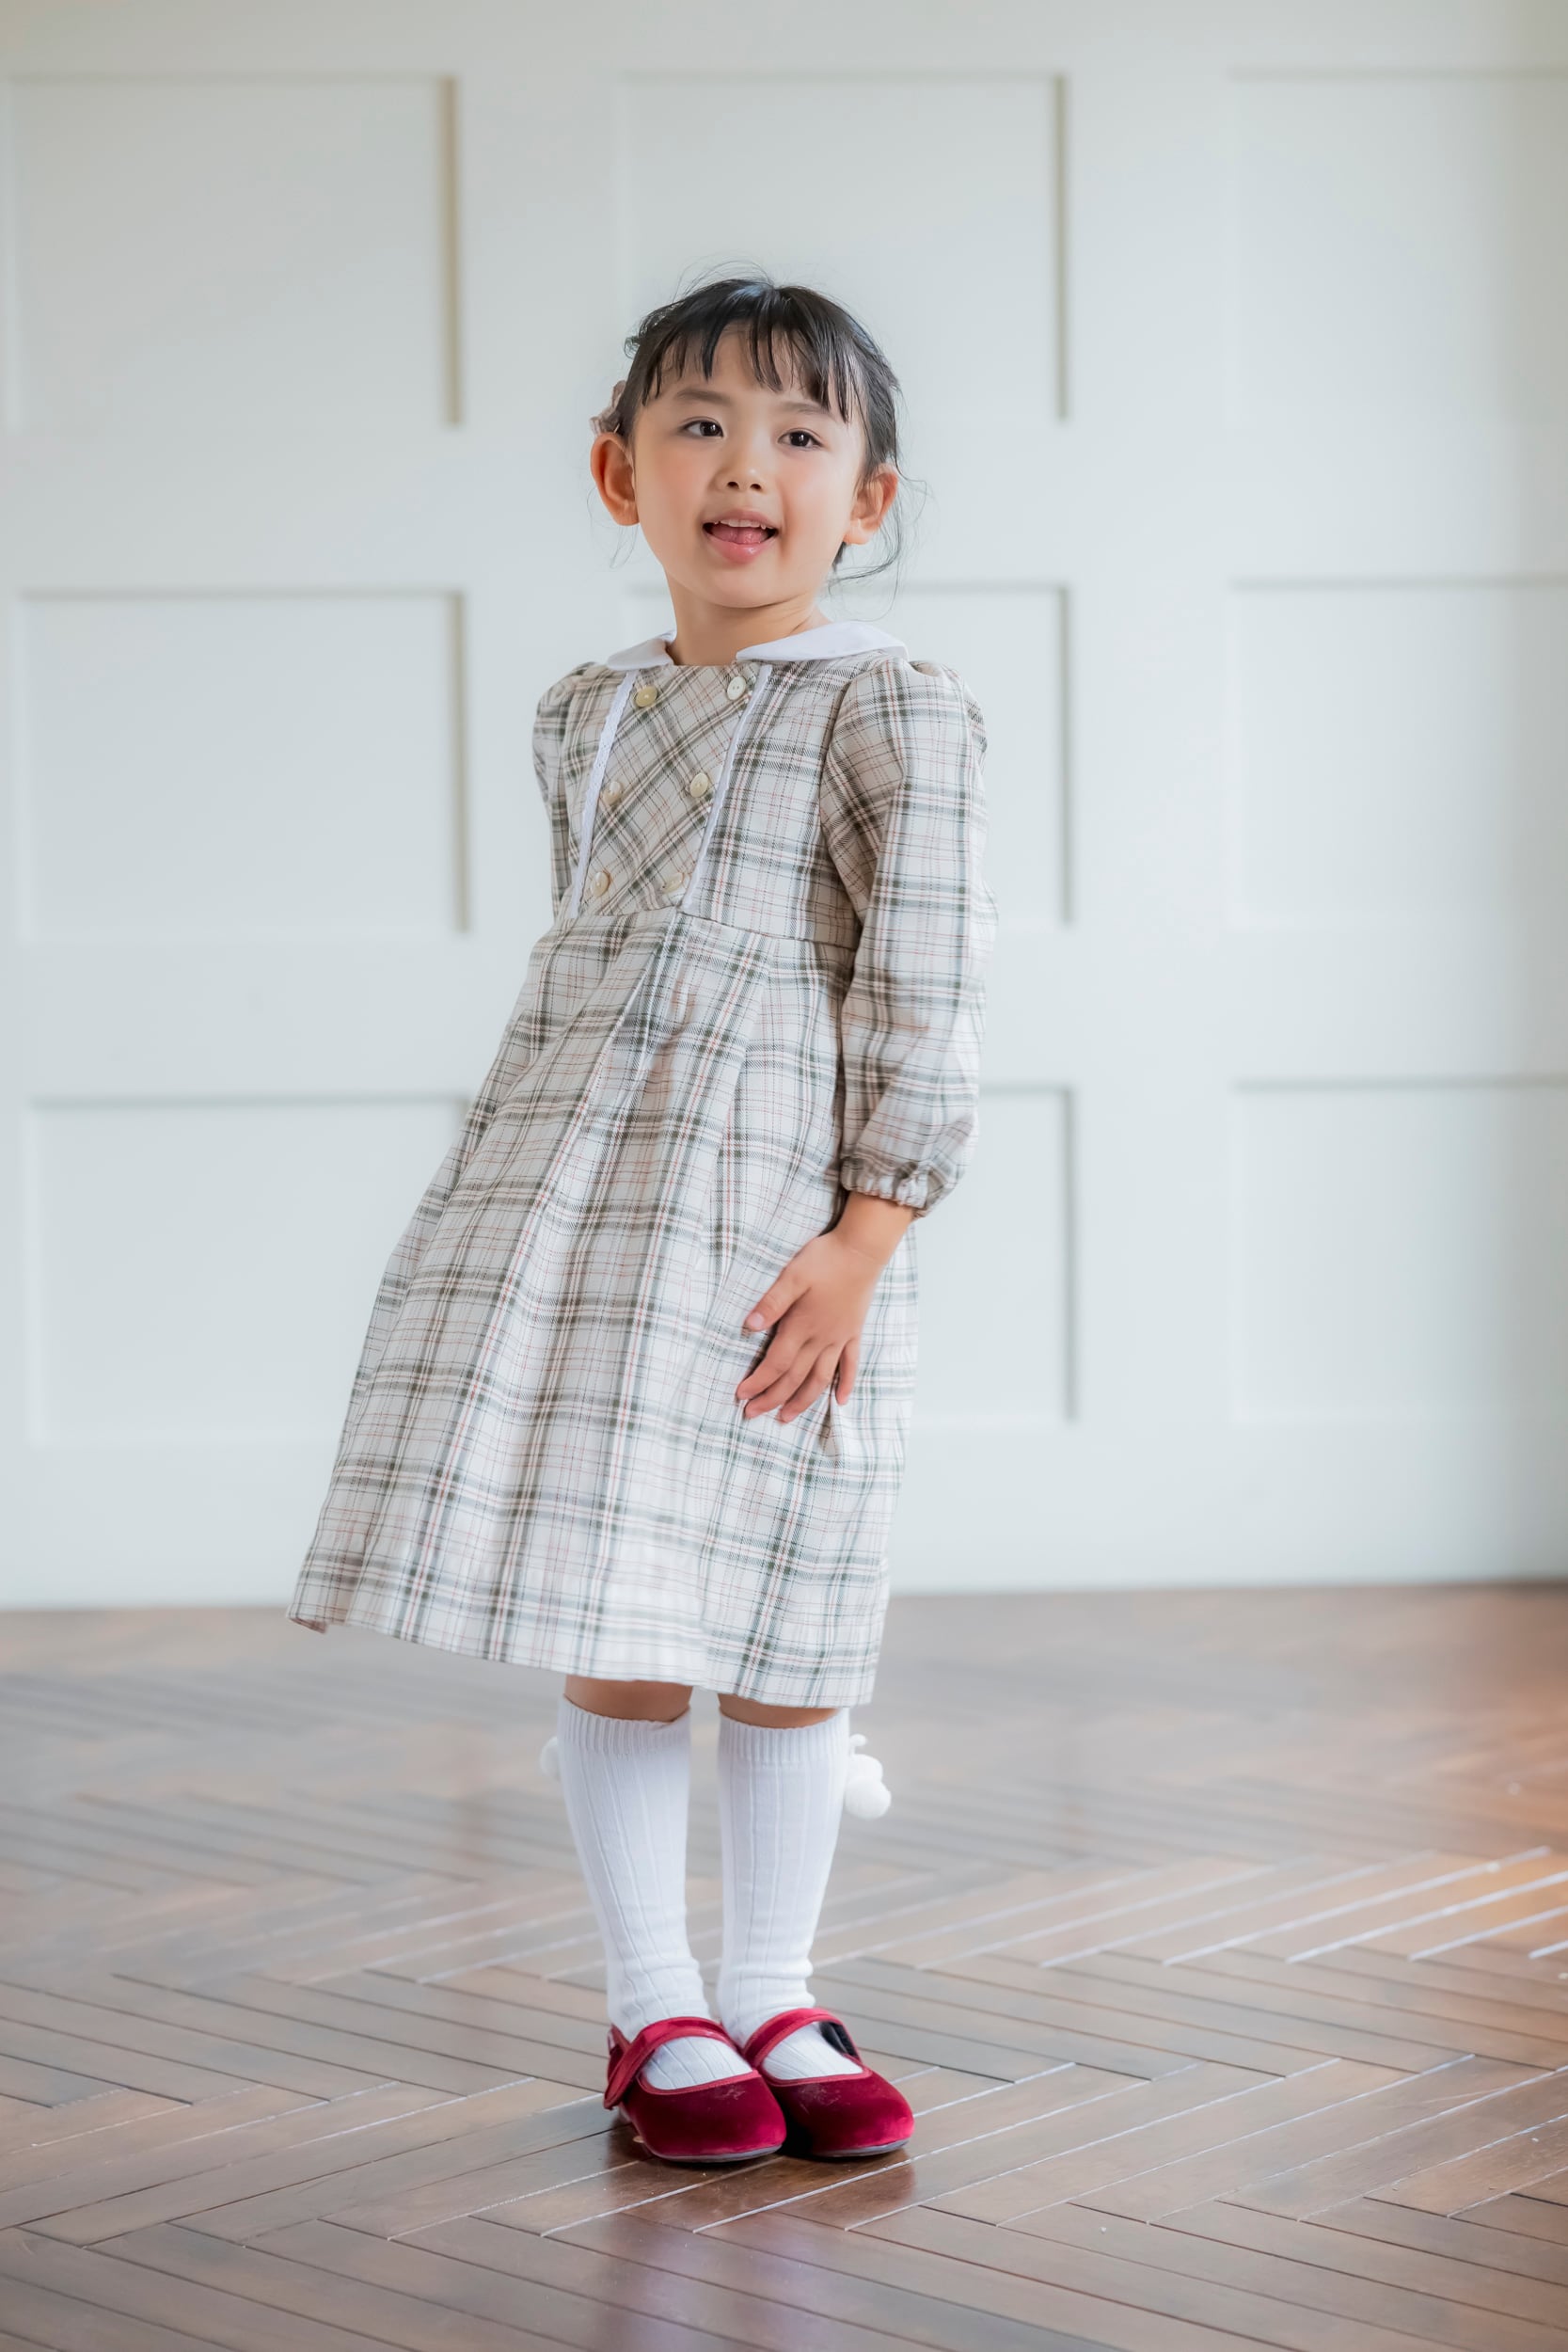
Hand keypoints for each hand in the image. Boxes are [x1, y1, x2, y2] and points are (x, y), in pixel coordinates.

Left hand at [736, 1194, 914, 1421]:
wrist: (862, 1250)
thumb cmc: (825, 1259)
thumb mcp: (792, 1275)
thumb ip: (771, 1303)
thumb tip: (749, 1327)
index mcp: (802, 1325)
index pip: (776, 1364)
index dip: (758, 1382)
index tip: (741, 1396)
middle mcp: (821, 1338)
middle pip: (794, 1378)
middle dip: (772, 1398)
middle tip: (753, 1414)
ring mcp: (840, 1338)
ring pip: (820, 1379)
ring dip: (802, 1401)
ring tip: (786, 1417)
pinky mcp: (854, 1332)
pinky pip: (851, 1365)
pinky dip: (845, 1384)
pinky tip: (840, 1401)